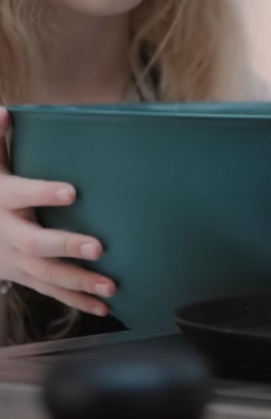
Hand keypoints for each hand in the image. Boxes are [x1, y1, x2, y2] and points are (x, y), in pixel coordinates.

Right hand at [0, 108, 114, 315]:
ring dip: (81, 282)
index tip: (72, 191)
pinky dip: (79, 302)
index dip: (43, 193)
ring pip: (49, 275)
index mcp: (1, 200)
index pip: (21, 194)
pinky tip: (106, 307)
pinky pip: (54, 292)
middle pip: (37, 244)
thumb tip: (3, 111)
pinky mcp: (27, 277)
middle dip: (67, 247)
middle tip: (99, 247)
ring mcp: (17, 261)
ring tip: (112, 286)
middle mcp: (9, 234)